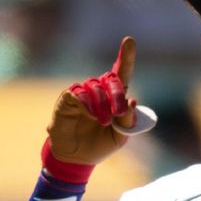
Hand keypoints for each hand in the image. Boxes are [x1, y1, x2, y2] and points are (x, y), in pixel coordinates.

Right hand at [46, 36, 137, 167]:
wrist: (77, 159)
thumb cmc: (100, 145)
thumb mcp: (121, 137)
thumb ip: (128, 121)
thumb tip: (133, 101)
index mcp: (114, 98)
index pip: (121, 73)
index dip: (126, 57)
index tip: (129, 41)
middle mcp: (99, 91)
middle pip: (111, 79)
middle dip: (118, 94)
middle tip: (119, 112)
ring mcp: (82, 93)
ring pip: (96, 87)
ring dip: (103, 104)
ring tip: (104, 121)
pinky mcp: (68, 99)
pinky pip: (79, 93)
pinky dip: (88, 103)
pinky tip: (92, 114)